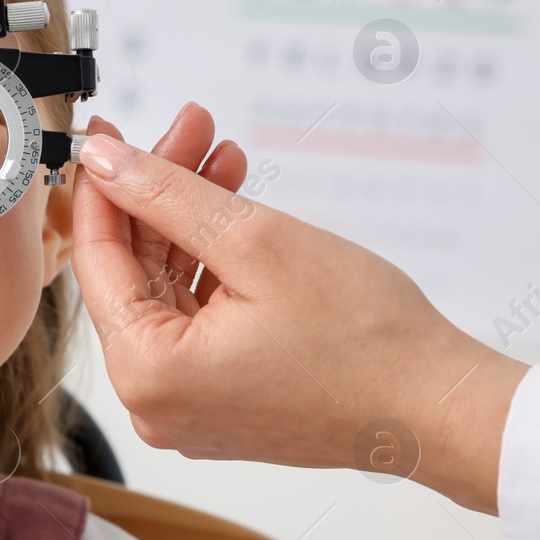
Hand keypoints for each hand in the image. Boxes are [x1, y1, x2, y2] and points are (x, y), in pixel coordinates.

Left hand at [70, 105, 529, 513]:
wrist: (442, 410)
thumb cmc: (365, 340)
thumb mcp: (255, 241)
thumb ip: (166, 195)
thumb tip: (104, 161)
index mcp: (146, 373)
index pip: (97, 261)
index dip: (103, 186)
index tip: (109, 132)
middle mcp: (152, 401)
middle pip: (133, 272)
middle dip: (160, 192)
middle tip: (188, 128)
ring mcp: (186, 406)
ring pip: (166, 290)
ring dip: (189, 221)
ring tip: (220, 154)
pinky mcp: (220, 402)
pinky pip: (196, 320)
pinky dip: (210, 265)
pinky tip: (233, 207)